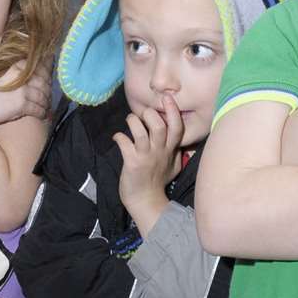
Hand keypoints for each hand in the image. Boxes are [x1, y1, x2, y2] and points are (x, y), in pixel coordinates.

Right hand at [0, 58, 51, 127]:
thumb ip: (10, 75)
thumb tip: (20, 80)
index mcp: (15, 66)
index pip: (38, 68)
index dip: (45, 75)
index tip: (48, 80)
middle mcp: (21, 75)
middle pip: (43, 82)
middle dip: (47, 90)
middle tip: (49, 96)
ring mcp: (22, 89)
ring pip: (43, 96)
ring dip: (46, 103)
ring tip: (46, 107)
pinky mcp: (22, 104)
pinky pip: (38, 109)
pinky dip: (42, 113)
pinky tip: (43, 116)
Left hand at [114, 95, 183, 232]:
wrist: (145, 200)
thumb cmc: (158, 181)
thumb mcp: (174, 166)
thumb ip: (176, 151)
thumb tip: (179, 140)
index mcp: (170, 149)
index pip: (176, 128)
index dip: (172, 111)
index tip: (166, 97)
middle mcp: (159, 151)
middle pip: (158, 126)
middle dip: (150, 114)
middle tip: (142, 113)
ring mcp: (145, 157)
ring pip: (140, 133)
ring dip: (133, 122)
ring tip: (129, 121)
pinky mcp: (132, 163)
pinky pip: (124, 144)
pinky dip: (119, 137)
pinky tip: (117, 137)